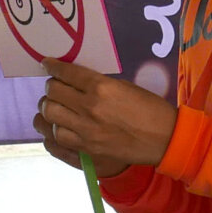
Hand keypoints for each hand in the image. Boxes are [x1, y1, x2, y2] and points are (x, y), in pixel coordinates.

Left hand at [40, 60, 176, 169]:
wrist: (164, 139)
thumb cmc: (150, 109)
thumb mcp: (125, 87)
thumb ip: (98, 84)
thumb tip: (76, 81)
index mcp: (101, 87)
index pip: (66, 73)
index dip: (52, 66)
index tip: (47, 64)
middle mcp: (89, 107)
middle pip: (53, 92)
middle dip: (51, 87)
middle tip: (55, 87)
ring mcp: (86, 130)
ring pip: (50, 115)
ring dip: (49, 108)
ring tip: (54, 106)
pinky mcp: (86, 148)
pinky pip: (57, 137)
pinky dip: (53, 129)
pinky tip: (57, 125)